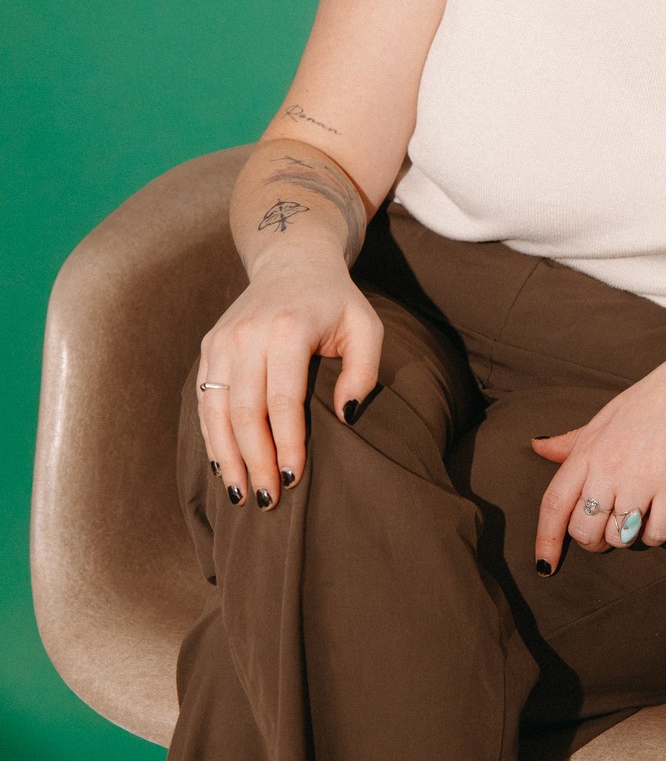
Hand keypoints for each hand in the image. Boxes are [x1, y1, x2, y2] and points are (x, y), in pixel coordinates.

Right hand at [195, 240, 383, 509]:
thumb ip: (364, 369)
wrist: (292, 260)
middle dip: (255, 461)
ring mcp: (222, 340)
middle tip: (267, 501)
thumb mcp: (366, 326)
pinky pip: (204, 400)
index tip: (294, 480)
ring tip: (241, 496)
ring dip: (227, 457)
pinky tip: (225, 466)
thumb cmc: (335, 301)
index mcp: (287, 327)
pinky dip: (212, 437)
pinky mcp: (209, 346)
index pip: (282, 399)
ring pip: (216, 410)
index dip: (287, 443)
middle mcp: (247, 333)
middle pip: (244, 411)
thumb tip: (347, 415)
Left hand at [531, 325, 665, 570]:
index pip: (554, 503)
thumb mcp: (607, 414)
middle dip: (594, 541)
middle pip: (585, 531)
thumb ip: (573, 441)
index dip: (545, 539)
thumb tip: (537, 447)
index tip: (545, 565)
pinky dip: (657, 533)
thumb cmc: (656, 395)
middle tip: (608, 530)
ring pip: (620, 538)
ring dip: (628, 536)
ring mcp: (644, 475)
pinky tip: (663, 513)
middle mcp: (611, 465)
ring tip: (639, 514)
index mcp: (590, 448)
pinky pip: (657, 533)